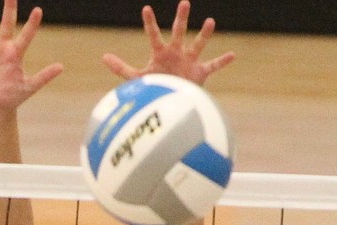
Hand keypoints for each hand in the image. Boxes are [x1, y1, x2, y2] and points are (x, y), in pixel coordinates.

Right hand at [0, 0, 62, 113]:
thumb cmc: (13, 97)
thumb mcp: (29, 87)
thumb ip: (43, 76)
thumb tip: (61, 67)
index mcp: (16, 53)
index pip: (26, 34)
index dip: (32, 24)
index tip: (38, 11)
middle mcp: (4, 46)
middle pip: (7, 22)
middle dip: (9, 8)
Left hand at [103, 1, 234, 86]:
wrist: (170, 103)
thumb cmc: (155, 87)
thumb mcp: (136, 78)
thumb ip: (121, 68)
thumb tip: (103, 57)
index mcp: (161, 53)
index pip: (153, 35)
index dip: (149, 23)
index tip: (146, 8)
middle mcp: (176, 53)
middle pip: (178, 32)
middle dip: (181, 18)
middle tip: (184, 3)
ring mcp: (189, 61)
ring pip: (198, 44)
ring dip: (204, 34)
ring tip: (210, 22)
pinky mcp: (199, 72)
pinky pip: (213, 65)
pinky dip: (222, 61)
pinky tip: (233, 54)